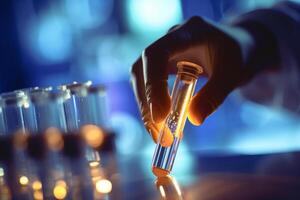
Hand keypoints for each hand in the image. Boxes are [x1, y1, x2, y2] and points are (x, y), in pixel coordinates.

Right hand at [131, 16, 255, 141]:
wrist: (240, 47)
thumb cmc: (240, 56)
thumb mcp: (234, 75)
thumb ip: (213, 96)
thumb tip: (194, 120)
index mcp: (189, 32)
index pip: (156, 55)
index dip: (153, 85)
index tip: (160, 116)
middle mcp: (170, 39)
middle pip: (142, 68)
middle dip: (146, 102)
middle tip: (158, 133)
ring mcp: (165, 51)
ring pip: (141, 77)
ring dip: (146, 106)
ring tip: (159, 134)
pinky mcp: (163, 64)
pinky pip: (149, 83)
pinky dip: (152, 105)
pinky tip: (161, 123)